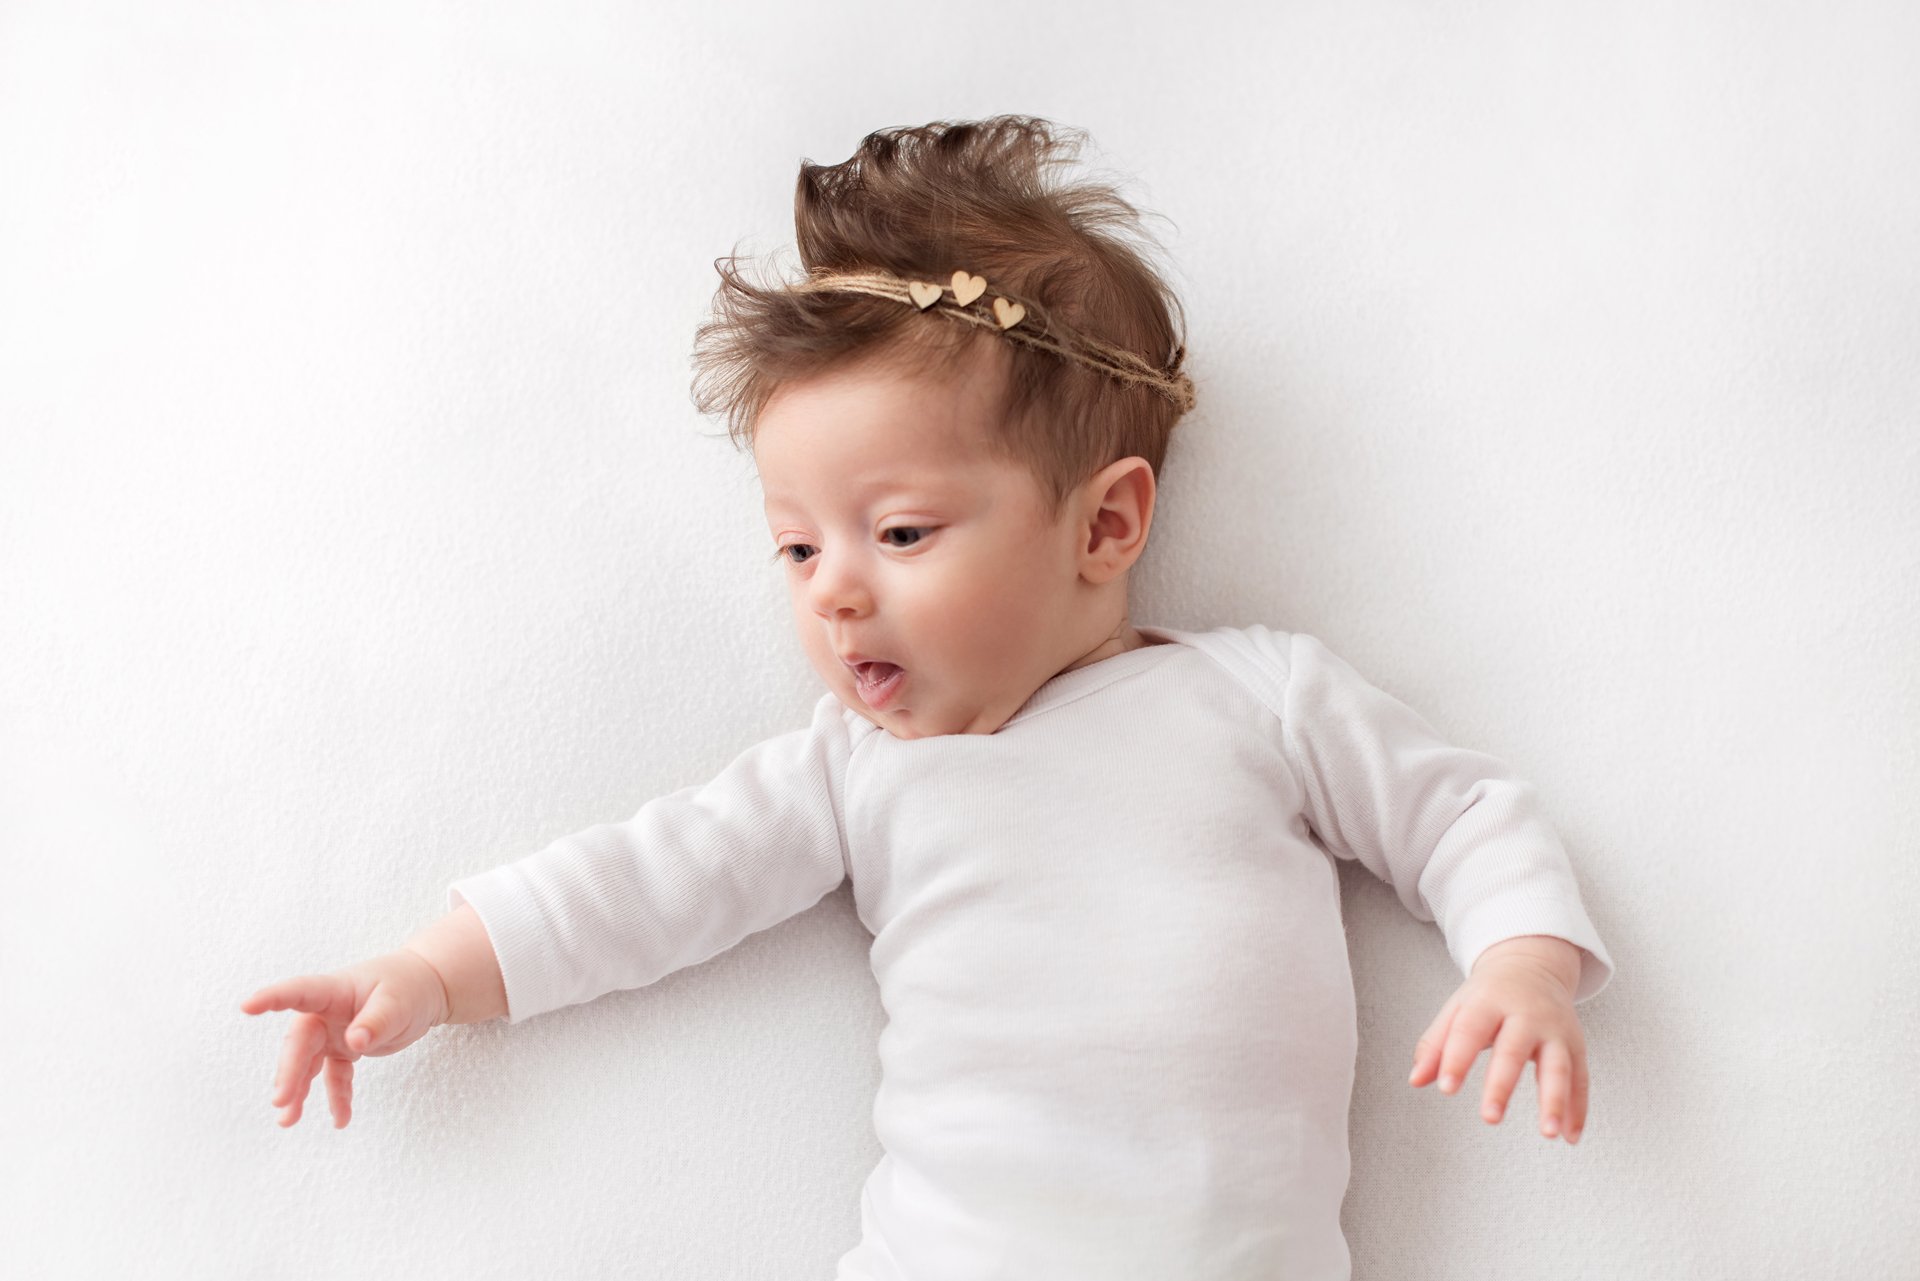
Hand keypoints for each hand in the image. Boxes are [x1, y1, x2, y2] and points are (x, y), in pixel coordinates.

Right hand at [239, 948, 451, 1128]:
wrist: (424, 987)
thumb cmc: (409, 985)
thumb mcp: (398, 1002)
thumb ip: (376, 1021)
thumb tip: (354, 1043)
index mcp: (335, 991)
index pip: (299, 992)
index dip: (272, 998)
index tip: (247, 1006)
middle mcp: (327, 1012)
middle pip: (300, 1042)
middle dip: (289, 1072)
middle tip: (281, 1101)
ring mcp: (334, 1032)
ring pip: (309, 1063)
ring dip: (299, 1091)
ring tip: (288, 1120)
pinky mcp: (345, 1048)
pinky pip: (335, 1076)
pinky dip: (337, 1096)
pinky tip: (340, 1119)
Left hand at [1407, 935, 1588, 1143]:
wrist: (1532, 966)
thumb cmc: (1489, 995)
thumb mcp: (1457, 1009)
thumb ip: (1435, 1044)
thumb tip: (1416, 1080)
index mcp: (1489, 1002)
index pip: (1470, 1030)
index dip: (1457, 1059)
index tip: (1445, 1088)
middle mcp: (1526, 1015)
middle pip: (1514, 1050)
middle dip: (1502, 1085)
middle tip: (1489, 1117)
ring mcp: (1555, 1030)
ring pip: (1559, 1066)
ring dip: (1555, 1101)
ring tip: (1548, 1133)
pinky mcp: (1576, 1046)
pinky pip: (1581, 1080)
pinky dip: (1578, 1110)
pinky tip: (1570, 1136)